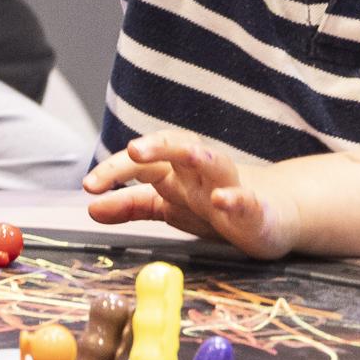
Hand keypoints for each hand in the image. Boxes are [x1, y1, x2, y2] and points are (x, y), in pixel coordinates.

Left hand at [88, 129, 298, 257]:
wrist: (270, 214)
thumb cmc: (212, 205)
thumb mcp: (167, 206)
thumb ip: (131, 204)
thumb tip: (92, 207)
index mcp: (176, 171)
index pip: (143, 162)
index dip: (115, 169)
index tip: (89, 186)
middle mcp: (199, 172)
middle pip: (177, 147)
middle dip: (156, 146)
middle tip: (134, 151)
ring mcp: (228, 185)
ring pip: (214, 162)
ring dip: (199, 155)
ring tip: (187, 154)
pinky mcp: (254, 208)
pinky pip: (245, 199)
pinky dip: (235, 197)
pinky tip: (223, 199)